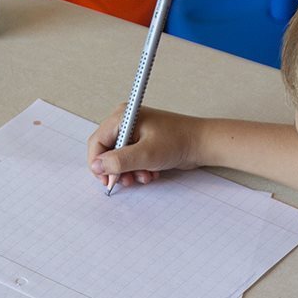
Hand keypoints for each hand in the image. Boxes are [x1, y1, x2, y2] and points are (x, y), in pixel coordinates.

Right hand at [87, 107, 203, 189]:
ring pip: (118, 159)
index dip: (98, 163)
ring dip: (129, 173)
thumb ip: (119, 161)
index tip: (106, 180)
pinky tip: (151, 172)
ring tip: (145, 176)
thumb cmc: (178, 142)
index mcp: (123, 117)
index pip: (97, 141)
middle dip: (117, 170)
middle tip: (128, 181)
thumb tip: (97, 166)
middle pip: (107, 152)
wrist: (200, 143)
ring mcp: (134, 132)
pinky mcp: (142, 142)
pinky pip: (130, 161)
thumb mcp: (145, 155)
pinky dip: (138, 170)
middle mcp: (126, 121)